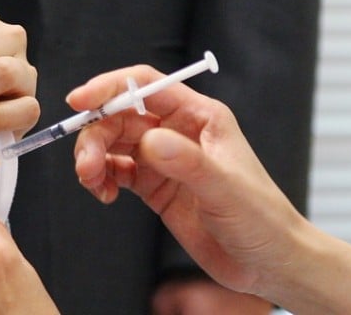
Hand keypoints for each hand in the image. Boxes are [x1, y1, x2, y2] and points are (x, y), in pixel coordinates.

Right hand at [68, 66, 350, 313]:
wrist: (269, 264)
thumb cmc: (262, 220)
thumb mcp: (226, 189)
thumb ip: (188, 163)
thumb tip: (150, 139)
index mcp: (199, 116)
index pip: (145, 86)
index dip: (110, 88)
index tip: (81, 102)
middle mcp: (178, 131)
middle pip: (121, 115)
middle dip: (96, 134)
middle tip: (86, 166)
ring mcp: (164, 158)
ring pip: (114, 142)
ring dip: (94, 157)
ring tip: (93, 183)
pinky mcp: (155, 185)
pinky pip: (117, 170)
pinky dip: (102, 178)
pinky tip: (105, 194)